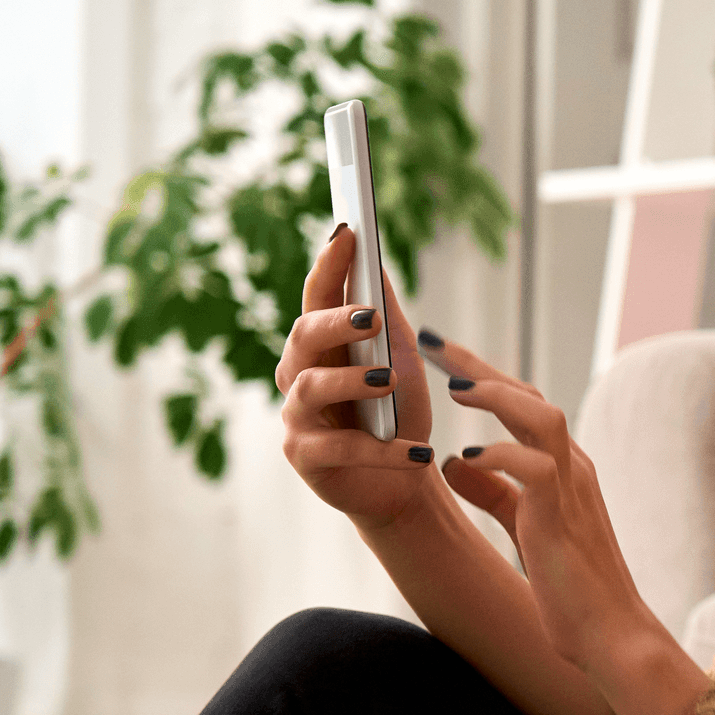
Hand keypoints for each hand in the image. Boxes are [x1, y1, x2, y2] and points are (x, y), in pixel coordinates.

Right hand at [277, 225, 434, 528]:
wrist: (404, 483)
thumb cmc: (397, 416)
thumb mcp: (401, 362)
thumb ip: (386, 319)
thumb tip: (376, 262)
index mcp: (320, 347)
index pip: (317, 298)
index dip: (328, 265)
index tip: (348, 231)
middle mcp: (298, 377)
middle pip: (303, 336)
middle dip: (335, 323)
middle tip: (372, 317)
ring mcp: (296, 419)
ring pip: (311, 388)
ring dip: (352, 381)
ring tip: (389, 379)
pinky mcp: (306, 460)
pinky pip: (339, 448)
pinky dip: (381, 449)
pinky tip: (417, 451)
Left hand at [434, 336, 707, 714]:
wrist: (610, 634)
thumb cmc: (570, 589)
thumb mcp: (523, 527)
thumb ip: (493, 491)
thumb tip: (454, 463)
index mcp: (564, 468)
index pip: (524, 405)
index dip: (483, 376)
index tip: (439, 354)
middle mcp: (573, 467)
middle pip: (530, 396)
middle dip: (480, 366)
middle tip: (432, 343)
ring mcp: (573, 489)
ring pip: (540, 416)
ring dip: (495, 396)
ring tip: (453, 387)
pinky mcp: (562, 517)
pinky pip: (535, 467)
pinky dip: (500, 455)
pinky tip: (464, 456)